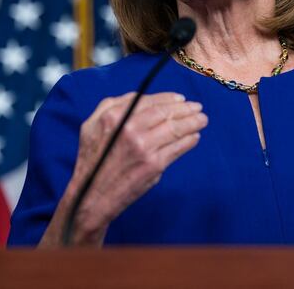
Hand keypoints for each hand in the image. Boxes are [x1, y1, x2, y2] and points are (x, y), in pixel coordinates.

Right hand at [39, 92, 206, 246]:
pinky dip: (189, 140)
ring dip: (193, 122)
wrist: (91, 195)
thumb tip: (141, 98)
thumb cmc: (91, 160)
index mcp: (115, 116)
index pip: (150, 101)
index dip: (169, 98)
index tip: (181, 99)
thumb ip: (112, 106)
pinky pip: (177, 148)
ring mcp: (144, 147)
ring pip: (175, 128)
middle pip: (166, 112)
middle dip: (185, 108)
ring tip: (202, 120)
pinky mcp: (154, 165)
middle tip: (198, 107)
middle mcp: (130, 128)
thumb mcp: (91, 125)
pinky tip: (195, 137)